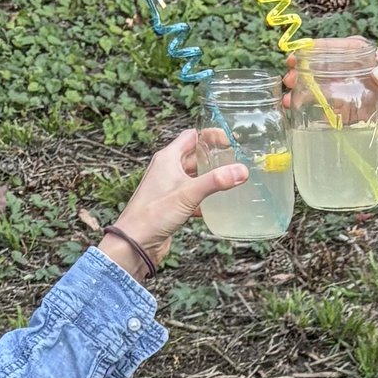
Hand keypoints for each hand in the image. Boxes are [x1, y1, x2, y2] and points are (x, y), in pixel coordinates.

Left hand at [102, 127, 246, 269]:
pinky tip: (217, 204)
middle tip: (234, 159)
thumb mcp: (189, 193)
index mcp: (168, 158)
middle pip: (194, 156)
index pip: (192, 136)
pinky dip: (204, 197)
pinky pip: (192, 195)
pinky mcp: (172, 205)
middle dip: (214, 157)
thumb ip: (216, 181)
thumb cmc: (153, 214)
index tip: (229, 140)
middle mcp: (167, 170)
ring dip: (210, 177)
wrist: (136, 242)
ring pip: (194, 176)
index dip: (210, 135)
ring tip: (231, 179)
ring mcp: (169, 187)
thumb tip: (241, 170)